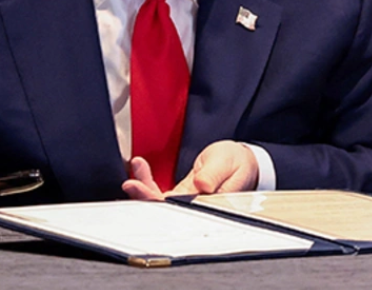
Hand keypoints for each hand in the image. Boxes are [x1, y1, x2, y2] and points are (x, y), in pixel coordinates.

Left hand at [121, 141, 258, 200]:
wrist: (240, 160)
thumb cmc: (237, 162)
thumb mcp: (228, 162)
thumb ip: (214, 175)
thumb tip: (200, 185)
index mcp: (209, 205)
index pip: (179, 210)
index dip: (158, 203)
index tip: (143, 191)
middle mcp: (195, 209)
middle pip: (165, 210)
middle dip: (145, 197)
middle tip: (131, 184)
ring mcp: (187, 204)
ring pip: (159, 202)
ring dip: (144, 188)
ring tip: (134, 170)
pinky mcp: (182, 197)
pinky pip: (161, 193)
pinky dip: (149, 181)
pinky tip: (141, 168)